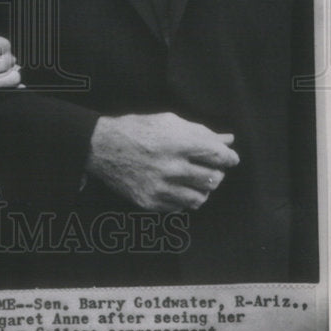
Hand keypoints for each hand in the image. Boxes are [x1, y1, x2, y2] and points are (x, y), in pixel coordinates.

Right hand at [85, 112, 239, 211]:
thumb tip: (228, 140)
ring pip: (199, 198)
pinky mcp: (150, 202)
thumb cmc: (137, 130)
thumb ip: (200, 132)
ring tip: (194, 180)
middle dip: (216, 172)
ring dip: (201, 189)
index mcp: (178, 143)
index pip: (219, 156)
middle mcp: (171, 168)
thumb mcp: (168, 122)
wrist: (101, 147)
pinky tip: (176, 187)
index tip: (228, 158)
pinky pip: (179, 208)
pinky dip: (183, 199)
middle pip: (213, 179)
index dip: (229, 158)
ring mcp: (160, 188)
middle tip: (209, 167)